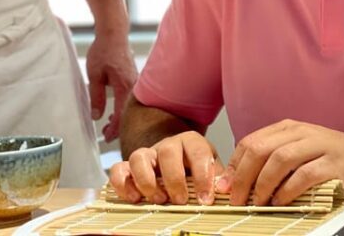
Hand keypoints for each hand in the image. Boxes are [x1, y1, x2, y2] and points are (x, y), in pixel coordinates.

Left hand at [86, 25, 137, 141]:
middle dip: (118, 127)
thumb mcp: (94, 75)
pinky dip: (124, 107)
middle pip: (129, 113)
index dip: (114, 129)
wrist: (114, 33)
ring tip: (108, 125)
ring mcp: (136, 82)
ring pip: (130, 106)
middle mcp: (134, 86)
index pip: (122, 115)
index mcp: (125, 87)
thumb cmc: (103, 51)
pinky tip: (114, 110)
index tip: (105, 137)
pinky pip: (131, 98)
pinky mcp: (134, 78)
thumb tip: (97, 116)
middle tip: (105, 135)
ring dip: (121, 117)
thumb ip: (96, 97)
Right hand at [109, 131, 224, 203]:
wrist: (175, 159)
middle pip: (167, 150)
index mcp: (192, 142)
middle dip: (174, 178)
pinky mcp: (129, 166)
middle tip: (180, 200)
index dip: (203, 175)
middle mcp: (168, 145)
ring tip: (158, 199)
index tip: (205, 199)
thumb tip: (225, 191)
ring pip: (139, 156)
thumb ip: (217, 178)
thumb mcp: (211, 169)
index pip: (198, 152)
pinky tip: (134, 198)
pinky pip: (118, 169)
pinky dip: (123, 184)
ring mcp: (147, 154)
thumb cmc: (194, 167)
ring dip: (147, 181)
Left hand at [216, 120, 343, 205]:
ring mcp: (318, 146)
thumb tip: (236, 180)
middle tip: (237, 199)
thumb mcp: (299, 150)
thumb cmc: (330, 157)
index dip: (235, 165)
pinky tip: (281, 201)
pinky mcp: (333, 164)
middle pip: (261, 149)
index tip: (226, 186)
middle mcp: (301, 133)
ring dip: (263, 184)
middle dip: (244, 176)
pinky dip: (288, 190)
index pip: (251, 141)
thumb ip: (271, 160)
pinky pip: (304, 176)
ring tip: (258, 202)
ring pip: (280, 160)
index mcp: (288, 128)